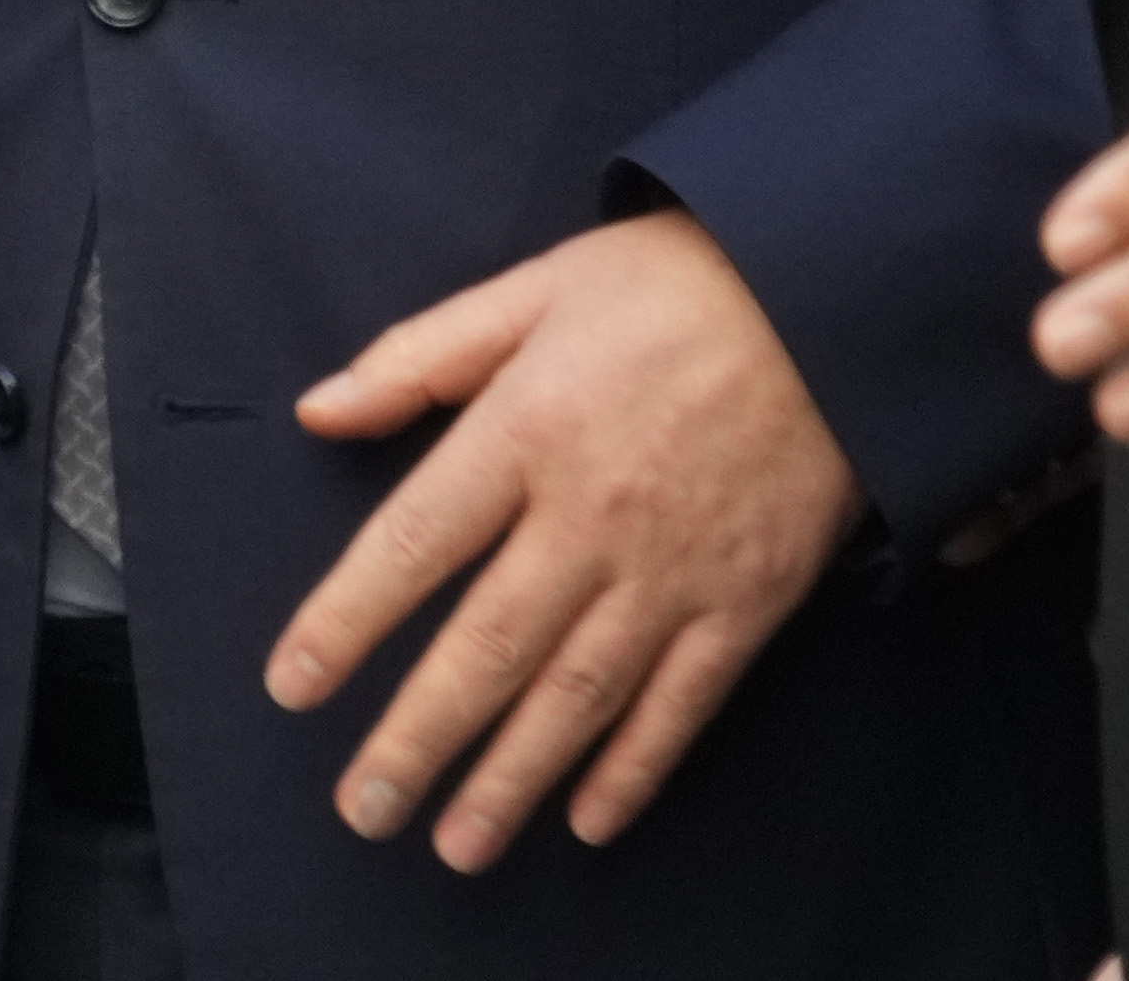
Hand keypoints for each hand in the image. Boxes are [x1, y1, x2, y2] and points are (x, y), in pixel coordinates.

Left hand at [267, 210, 860, 871]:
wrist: (836, 298)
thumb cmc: (676, 285)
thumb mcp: (534, 290)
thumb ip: (420, 356)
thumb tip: (318, 409)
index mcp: (527, 429)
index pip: (412, 544)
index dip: (345, 622)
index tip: (293, 687)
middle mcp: (592, 515)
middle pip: (486, 647)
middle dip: (418, 740)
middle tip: (364, 809)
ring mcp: (674, 568)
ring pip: (576, 696)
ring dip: (511, 778)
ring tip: (457, 843)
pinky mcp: (747, 599)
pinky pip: (683, 703)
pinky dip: (636, 769)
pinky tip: (589, 819)